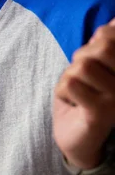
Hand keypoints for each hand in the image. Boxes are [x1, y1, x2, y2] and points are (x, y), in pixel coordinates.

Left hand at [54, 19, 114, 168]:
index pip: (111, 35)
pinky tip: (74, 104)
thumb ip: (106, 41)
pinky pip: (71, 84)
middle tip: (84, 78)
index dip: (99, 40)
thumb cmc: (86, 95)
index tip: (96, 59)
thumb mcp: (95, 64)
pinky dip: (64, 92)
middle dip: (82, 57)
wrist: (80, 138)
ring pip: (82, 65)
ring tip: (80, 92)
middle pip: (101, 47)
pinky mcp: (102, 113)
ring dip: (71, 77)